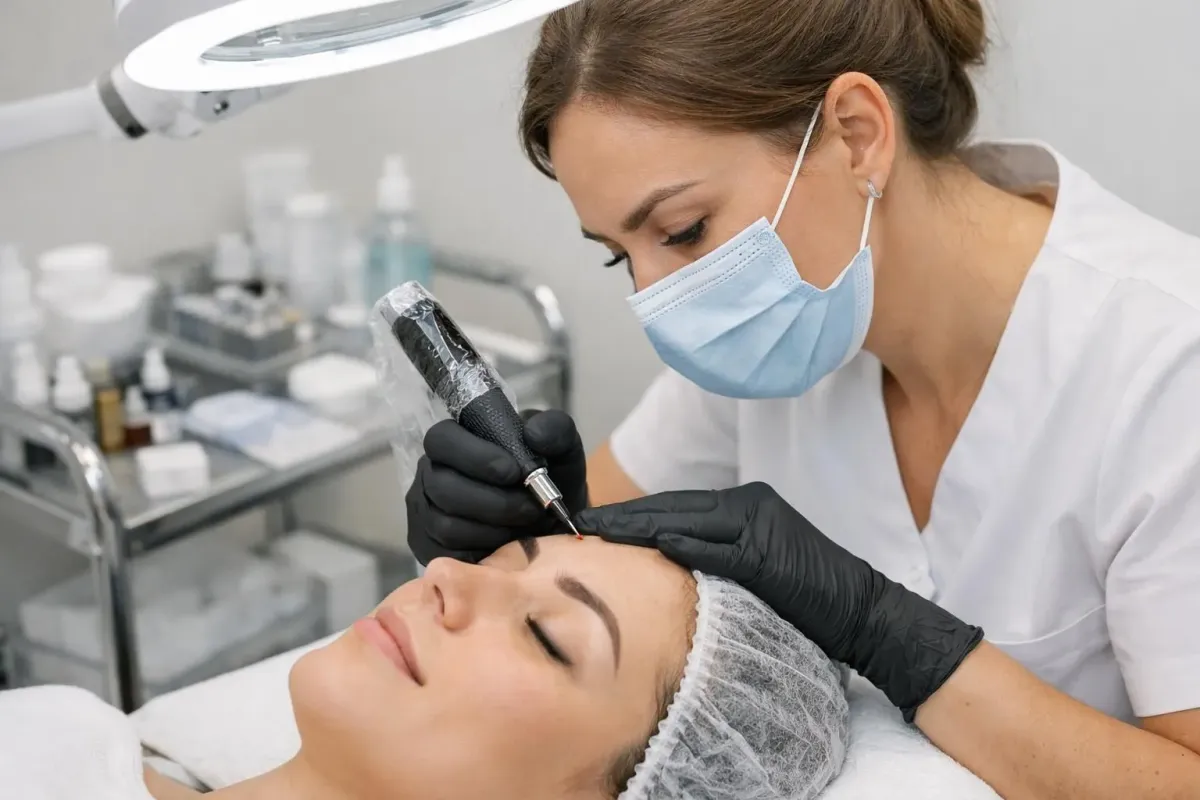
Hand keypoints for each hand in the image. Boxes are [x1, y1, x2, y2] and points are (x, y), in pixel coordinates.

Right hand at [406, 409, 587, 564]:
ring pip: (446, 524)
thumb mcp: (561, 450)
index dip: (474, 456)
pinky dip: (485, 550)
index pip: (442, 439)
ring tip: (525, 524)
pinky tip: (510, 543)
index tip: (513, 472)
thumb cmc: (549, 480)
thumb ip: (554, 430)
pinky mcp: (431, 547)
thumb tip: (533, 434)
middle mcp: (433, 474)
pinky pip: (450, 553)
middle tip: (530, 507)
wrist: (552, 524)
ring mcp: (427, 513)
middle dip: (493, 501)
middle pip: (442, 487)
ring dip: (494, 527)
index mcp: (456, 441)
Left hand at [575, 482, 982, 719]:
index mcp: (746, 503)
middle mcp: (750, 504)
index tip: (596, 520)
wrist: (862, 611)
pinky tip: (653, 545)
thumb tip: (664, 558)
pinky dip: (685, 546)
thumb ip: (714, 552)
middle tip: (582, 521)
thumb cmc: (808, 597)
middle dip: (625, 515)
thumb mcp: (756, 564)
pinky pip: (718, 548)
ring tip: (599, 532)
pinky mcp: (768, 554)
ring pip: (687, 520)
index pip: (678, 504)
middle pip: (675, 506)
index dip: (635, 512)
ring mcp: (760, 525)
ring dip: (639, 526)